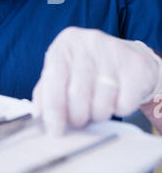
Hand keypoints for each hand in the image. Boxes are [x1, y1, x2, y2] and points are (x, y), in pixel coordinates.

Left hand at [32, 27, 161, 134]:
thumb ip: (46, 92)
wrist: (127, 57)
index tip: (55, 131)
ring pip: (101, 103)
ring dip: (98, 114)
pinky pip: (123, 104)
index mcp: (65, 43)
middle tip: (80, 118)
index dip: (53, 111)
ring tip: (99, 104)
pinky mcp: (135, 65)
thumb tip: (38, 115)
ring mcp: (113, 51)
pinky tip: (117, 97)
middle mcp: (88, 41)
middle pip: (77, 95)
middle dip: (77, 116)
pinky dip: (119, 109)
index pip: (53, 80)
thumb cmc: (88, 69)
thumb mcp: (63, 72)